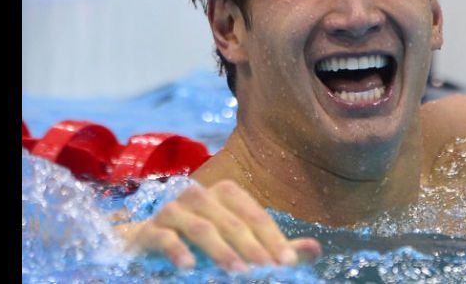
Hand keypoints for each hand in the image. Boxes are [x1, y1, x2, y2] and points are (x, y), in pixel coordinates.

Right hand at [116, 180, 321, 270]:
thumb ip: (276, 247)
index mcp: (227, 193)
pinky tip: (189, 267)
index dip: (273, 240)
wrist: (149, 242)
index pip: (255, 216)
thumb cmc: (205, 241)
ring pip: (202, 227)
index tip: (287, 264)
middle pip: (232, 222)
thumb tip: (316, 250)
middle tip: (267, 271)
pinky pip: (166, 236)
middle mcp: (201, 195)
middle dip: (252, 248)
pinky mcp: (151, 228)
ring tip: (237, 273)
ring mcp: (174, 209)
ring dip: (221, 251)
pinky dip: (179, 251)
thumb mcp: (242, 244)